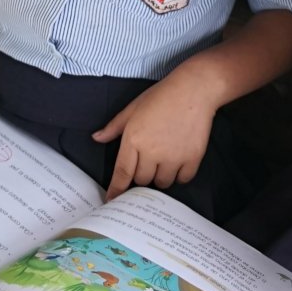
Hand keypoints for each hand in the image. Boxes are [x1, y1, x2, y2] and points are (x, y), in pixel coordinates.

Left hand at [94, 70, 217, 199]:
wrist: (194, 90)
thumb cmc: (162, 96)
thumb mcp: (133, 108)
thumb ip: (114, 127)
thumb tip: (97, 138)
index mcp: (134, 139)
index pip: (122, 173)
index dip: (116, 190)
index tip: (112, 200)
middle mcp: (152, 152)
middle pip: (142, 180)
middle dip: (142, 175)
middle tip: (148, 162)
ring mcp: (173, 157)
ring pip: (162, 182)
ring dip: (161, 176)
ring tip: (164, 160)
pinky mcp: (192, 159)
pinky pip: (182, 179)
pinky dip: (179, 175)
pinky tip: (179, 161)